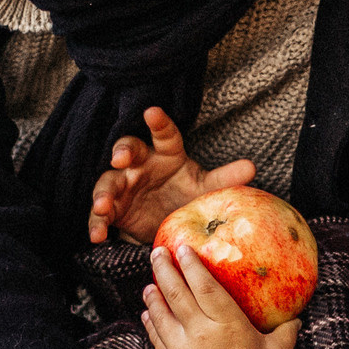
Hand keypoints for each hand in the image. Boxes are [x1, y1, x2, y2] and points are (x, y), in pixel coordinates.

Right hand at [88, 107, 255, 245]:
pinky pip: (100, 214)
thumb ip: (225, 179)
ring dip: (103, 193)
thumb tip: (251, 168)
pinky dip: (96, 224)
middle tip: (120, 158)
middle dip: (122, 151)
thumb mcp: (205, 188)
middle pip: (129, 150)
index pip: (164, 134)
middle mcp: (142, 164)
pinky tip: (97, 237)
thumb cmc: (185, 194)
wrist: (167, 221)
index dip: (159, 123)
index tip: (152, 112)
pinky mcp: (113, 208)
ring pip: (108, 182)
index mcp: (167, 153)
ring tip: (103, 205)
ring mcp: (123, 185)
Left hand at [142, 243, 298, 348]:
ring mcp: (182, 347)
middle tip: (158, 252)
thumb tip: (297, 318)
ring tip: (150, 280)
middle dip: (165, 269)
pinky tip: (148, 311)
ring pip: (162, 313)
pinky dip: (151, 321)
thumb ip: (286, 333)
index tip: (183, 247)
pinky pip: (156, 336)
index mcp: (228, 325)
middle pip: (177, 293)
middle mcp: (201, 332)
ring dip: (154, 293)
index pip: (206, 287)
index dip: (192, 265)